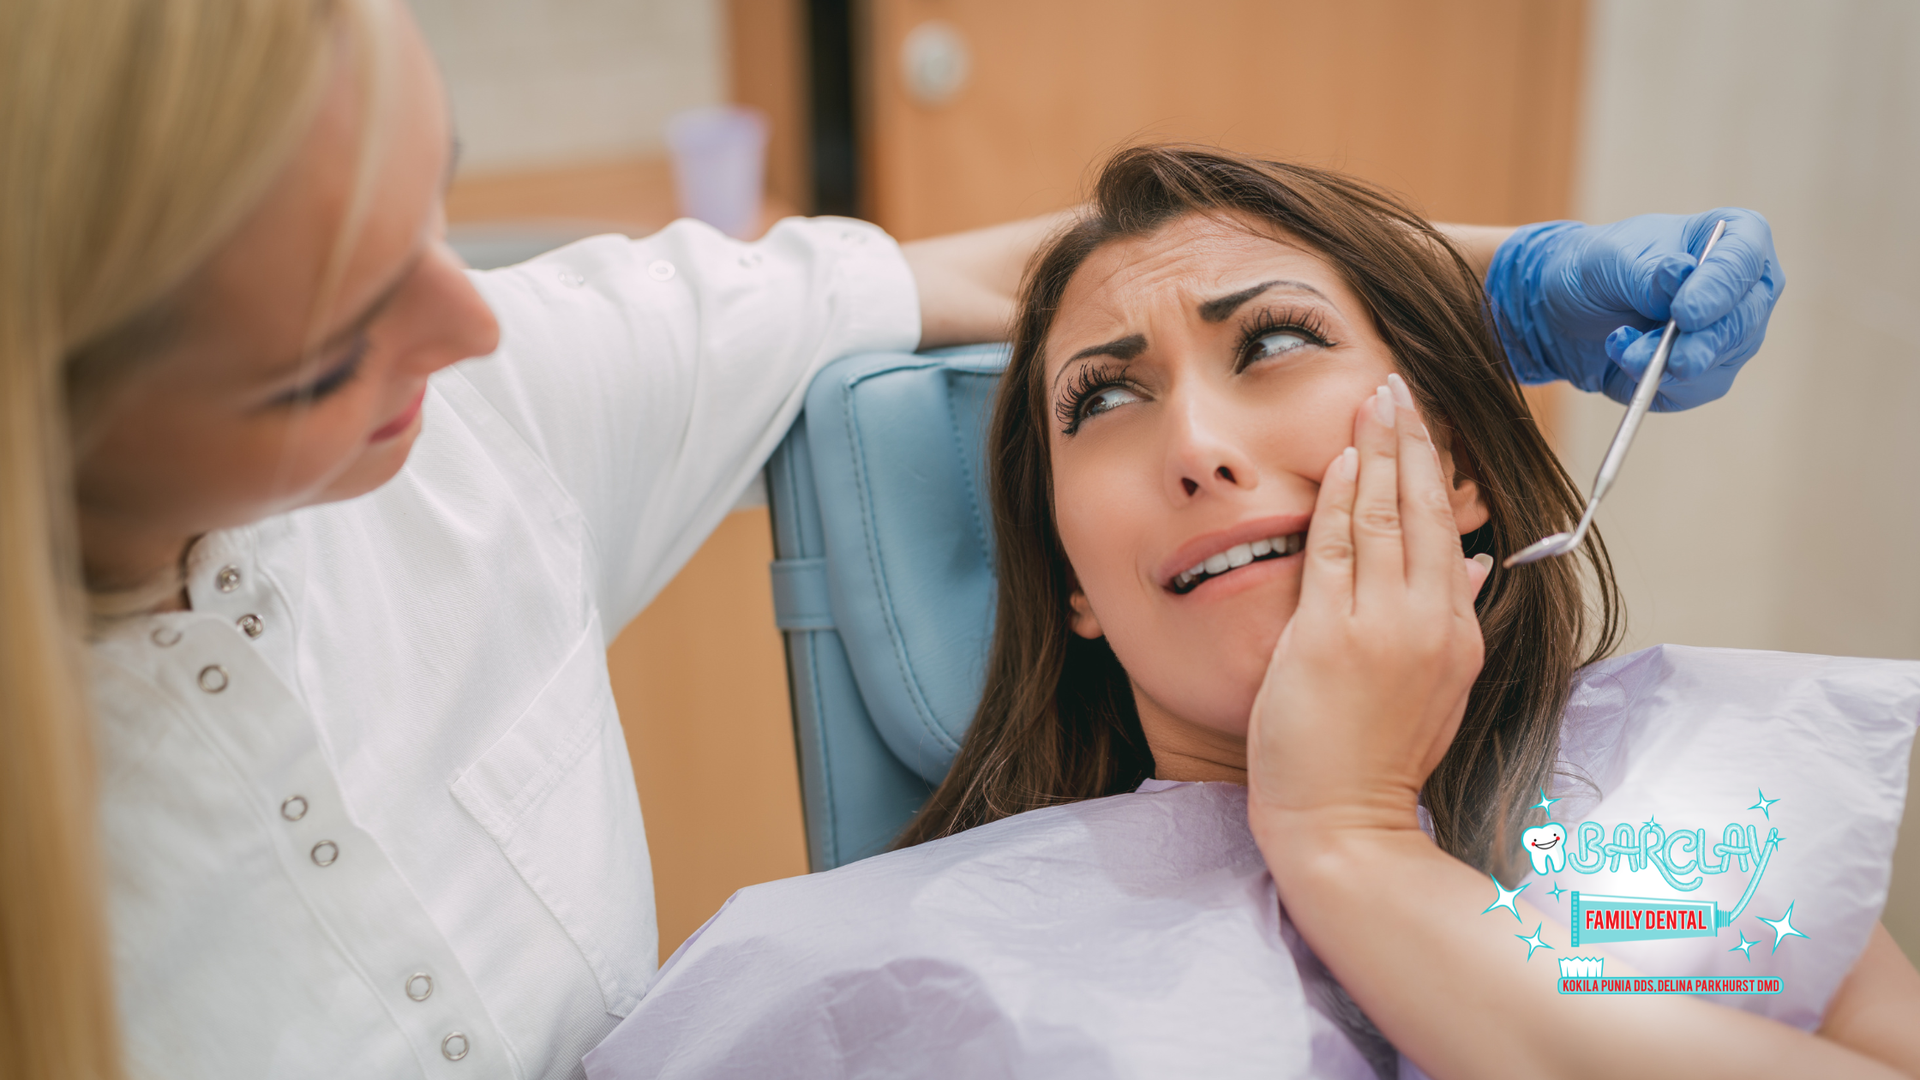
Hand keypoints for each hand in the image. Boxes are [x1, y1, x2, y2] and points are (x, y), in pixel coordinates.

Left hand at [1245, 375, 1490, 839]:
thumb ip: (1450, 622)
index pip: (1444, 532)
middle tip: (1400, 386)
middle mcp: (1428, 623)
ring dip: (1377, 451)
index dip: (1434, 471)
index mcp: (1456, 635)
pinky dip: (1339, 498)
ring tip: (1374, 400)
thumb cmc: (1376, 761)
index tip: (1423, 425)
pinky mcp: (1331, 636)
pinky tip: (1339, 460)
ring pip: (1383, 518)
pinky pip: (1335, 549)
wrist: (1342, 823)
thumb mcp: (1437, 691)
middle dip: (1412, 441)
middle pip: (1421, 511)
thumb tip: (1469, 563)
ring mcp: (1381, 627)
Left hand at [1485, 208, 1783, 410]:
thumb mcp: (1612, 260)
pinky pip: (1690, 391)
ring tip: (1622, 350)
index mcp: (1733, 236)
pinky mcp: (1705, 375)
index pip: (1743, 262)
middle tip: (1674, 362)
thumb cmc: (1598, 267)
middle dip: (1702, 345)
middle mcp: (1743, 289)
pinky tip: (1622, 359)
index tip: (1685, 313)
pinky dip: (1652, 383)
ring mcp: (1729, 335)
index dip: (1719, 290)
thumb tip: (1681, 274)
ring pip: (1717, 363)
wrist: (1565, 308)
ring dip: (1665, 365)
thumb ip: (1649, 273)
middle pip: (1742, 322)